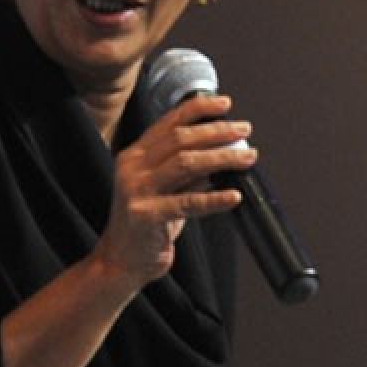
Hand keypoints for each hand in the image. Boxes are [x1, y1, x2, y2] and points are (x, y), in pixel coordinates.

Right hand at [94, 94, 256, 287]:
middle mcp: (132, 167)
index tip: (225, 105)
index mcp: (135, 155)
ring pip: (186, 164)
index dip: (198, 109)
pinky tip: (234, 196)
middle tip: (244, 130)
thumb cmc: (146, 224)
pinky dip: (214, 199)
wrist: (120, 261)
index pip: (169, 122)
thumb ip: (187, 172)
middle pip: (181, 139)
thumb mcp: (165, 190)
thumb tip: (223, 152)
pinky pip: (187, 203)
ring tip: (247, 157)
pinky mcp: (146, 216)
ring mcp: (137, 191)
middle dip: (217, 131)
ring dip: (222, 158)